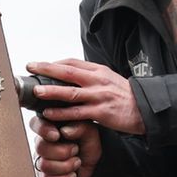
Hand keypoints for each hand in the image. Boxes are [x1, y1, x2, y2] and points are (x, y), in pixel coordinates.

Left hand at [26, 59, 145, 134]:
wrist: (145, 109)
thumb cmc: (126, 96)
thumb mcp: (109, 79)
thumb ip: (91, 77)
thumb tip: (71, 76)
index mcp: (99, 71)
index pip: (72, 62)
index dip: (54, 63)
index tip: (40, 65)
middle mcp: (97, 80)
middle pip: (68, 72)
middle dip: (47, 69)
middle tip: (30, 67)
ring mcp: (98, 96)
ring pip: (70, 92)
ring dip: (51, 91)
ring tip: (36, 92)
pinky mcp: (100, 112)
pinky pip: (77, 113)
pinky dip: (62, 113)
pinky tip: (49, 113)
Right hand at [30, 115, 99, 176]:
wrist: (95, 167)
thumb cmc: (89, 146)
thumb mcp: (90, 132)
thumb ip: (79, 127)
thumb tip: (64, 131)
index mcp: (51, 128)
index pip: (35, 124)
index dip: (43, 129)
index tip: (56, 135)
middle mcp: (43, 144)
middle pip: (40, 147)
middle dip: (62, 151)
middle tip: (75, 150)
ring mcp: (42, 161)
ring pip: (44, 165)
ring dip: (65, 166)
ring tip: (76, 162)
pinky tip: (72, 174)